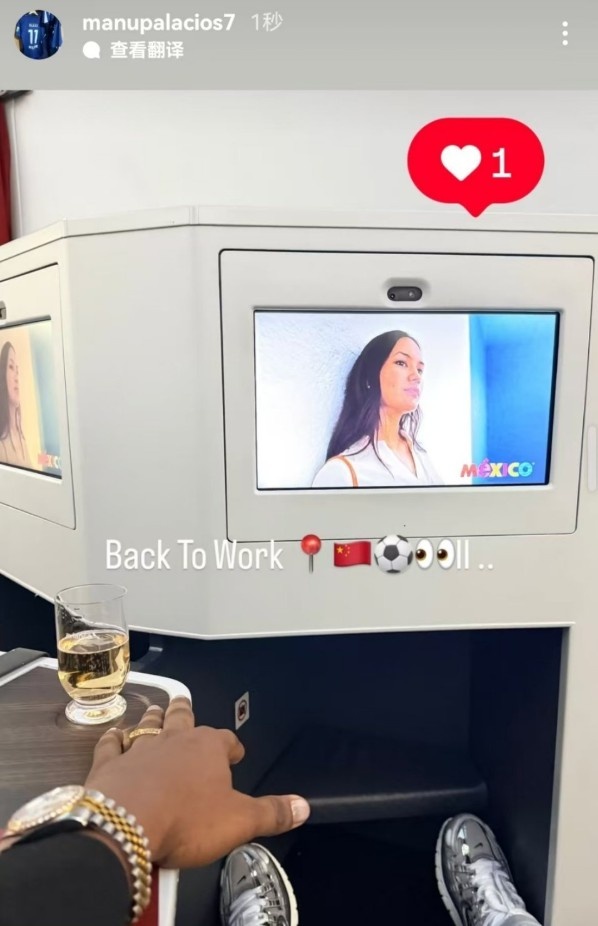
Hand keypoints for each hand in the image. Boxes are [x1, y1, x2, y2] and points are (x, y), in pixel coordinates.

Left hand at [85, 698, 309, 868]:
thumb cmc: (184, 820)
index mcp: (208, 748)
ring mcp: (139, 748)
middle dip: (186, 711)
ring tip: (155, 710)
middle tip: (184, 703)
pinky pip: (112, 743)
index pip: (226, 739)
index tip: (235, 753)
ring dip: (153, 718)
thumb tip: (301, 807)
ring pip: (148, 725)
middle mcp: (174, 740)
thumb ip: (272, 813)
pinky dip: (114, 738)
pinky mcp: (109, 764)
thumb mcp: (239, 822)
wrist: (126, 827)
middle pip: (182, 717)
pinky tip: (114, 735)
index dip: (232, 746)